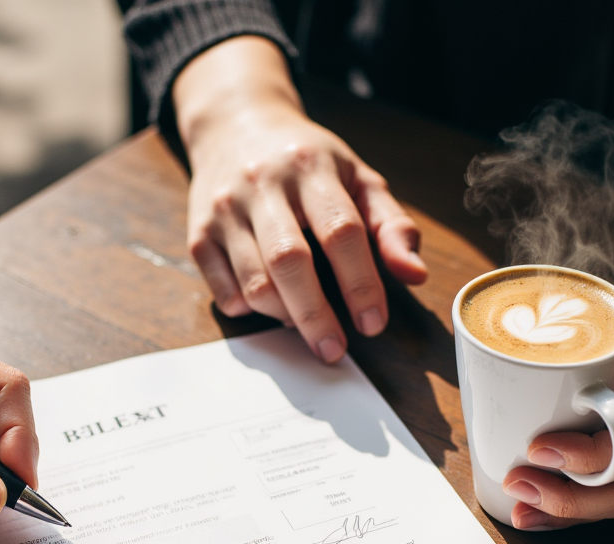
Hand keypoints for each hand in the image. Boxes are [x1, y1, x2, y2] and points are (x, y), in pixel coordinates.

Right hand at [174, 36, 427, 362]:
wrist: (235, 125)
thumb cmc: (307, 163)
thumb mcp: (358, 179)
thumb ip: (391, 226)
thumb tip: (415, 275)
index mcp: (312, 168)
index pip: (341, 232)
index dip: (360, 283)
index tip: (373, 323)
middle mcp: (263, 186)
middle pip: (290, 262)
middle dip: (316, 315)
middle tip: (334, 350)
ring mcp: (225, 211)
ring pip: (254, 283)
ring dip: (284, 316)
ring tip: (306, 324)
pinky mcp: (199, 235)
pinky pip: (224, 292)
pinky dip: (250, 310)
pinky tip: (271, 304)